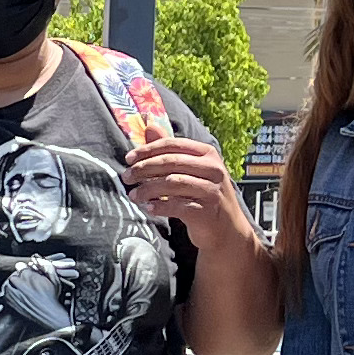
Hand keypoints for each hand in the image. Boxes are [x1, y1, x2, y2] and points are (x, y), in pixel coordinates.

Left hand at [126, 132, 253, 252]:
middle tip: (126, 177)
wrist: (227, 228)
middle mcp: (213, 169)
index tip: (128, 159)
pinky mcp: (207, 211)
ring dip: (147, 189)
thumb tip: (149, 126)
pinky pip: (177, 206)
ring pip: (172, 183)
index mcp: (208, 153)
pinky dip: (160, 206)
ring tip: (133, 195)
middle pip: (170, 162)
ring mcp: (211, 190)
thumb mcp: (191, 169)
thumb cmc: (204, 194)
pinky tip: (148, 208)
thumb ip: (170, 149)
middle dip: (143, 169)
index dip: (147, 150)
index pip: (172, 144)